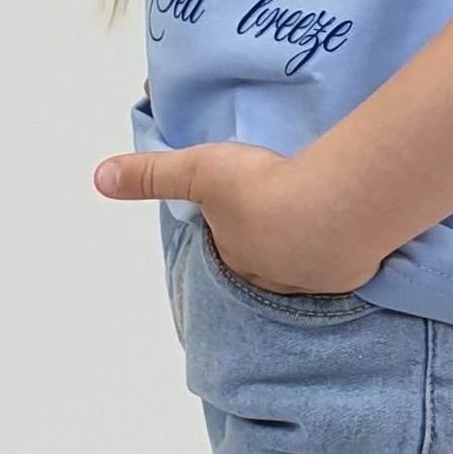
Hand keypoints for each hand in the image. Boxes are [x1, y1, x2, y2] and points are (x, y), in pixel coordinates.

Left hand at [92, 139, 378, 296]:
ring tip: (318, 217)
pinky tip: (351, 226)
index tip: (242, 213)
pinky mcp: (353, 273)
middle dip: (272, 246)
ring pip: (305, 269)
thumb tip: (99, 178)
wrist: (330, 205)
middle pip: (266, 265)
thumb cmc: (259, 190)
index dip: (231, 233)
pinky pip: (344, 264)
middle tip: (283, 216)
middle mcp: (271, 282)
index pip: (226, 251)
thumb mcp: (195, 171)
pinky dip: (344, 248)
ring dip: (309, 248)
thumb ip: (151, 174)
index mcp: (233, 260)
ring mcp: (314, 282)